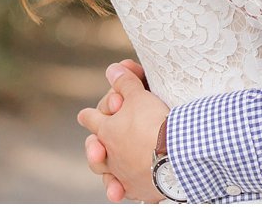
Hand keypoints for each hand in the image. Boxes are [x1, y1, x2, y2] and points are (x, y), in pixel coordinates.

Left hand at [77, 62, 168, 203]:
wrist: (175, 155)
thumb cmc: (153, 123)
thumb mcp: (139, 96)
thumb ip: (124, 82)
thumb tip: (112, 69)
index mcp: (106, 131)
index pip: (90, 119)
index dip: (90, 115)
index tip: (86, 115)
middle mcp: (110, 156)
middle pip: (95, 151)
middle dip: (96, 146)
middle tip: (98, 143)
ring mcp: (123, 176)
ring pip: (108, 175)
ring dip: (109, 173)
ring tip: (111, 174)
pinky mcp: (140, 190)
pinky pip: (129, 191)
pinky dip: (128, 189)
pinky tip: (130, 190)